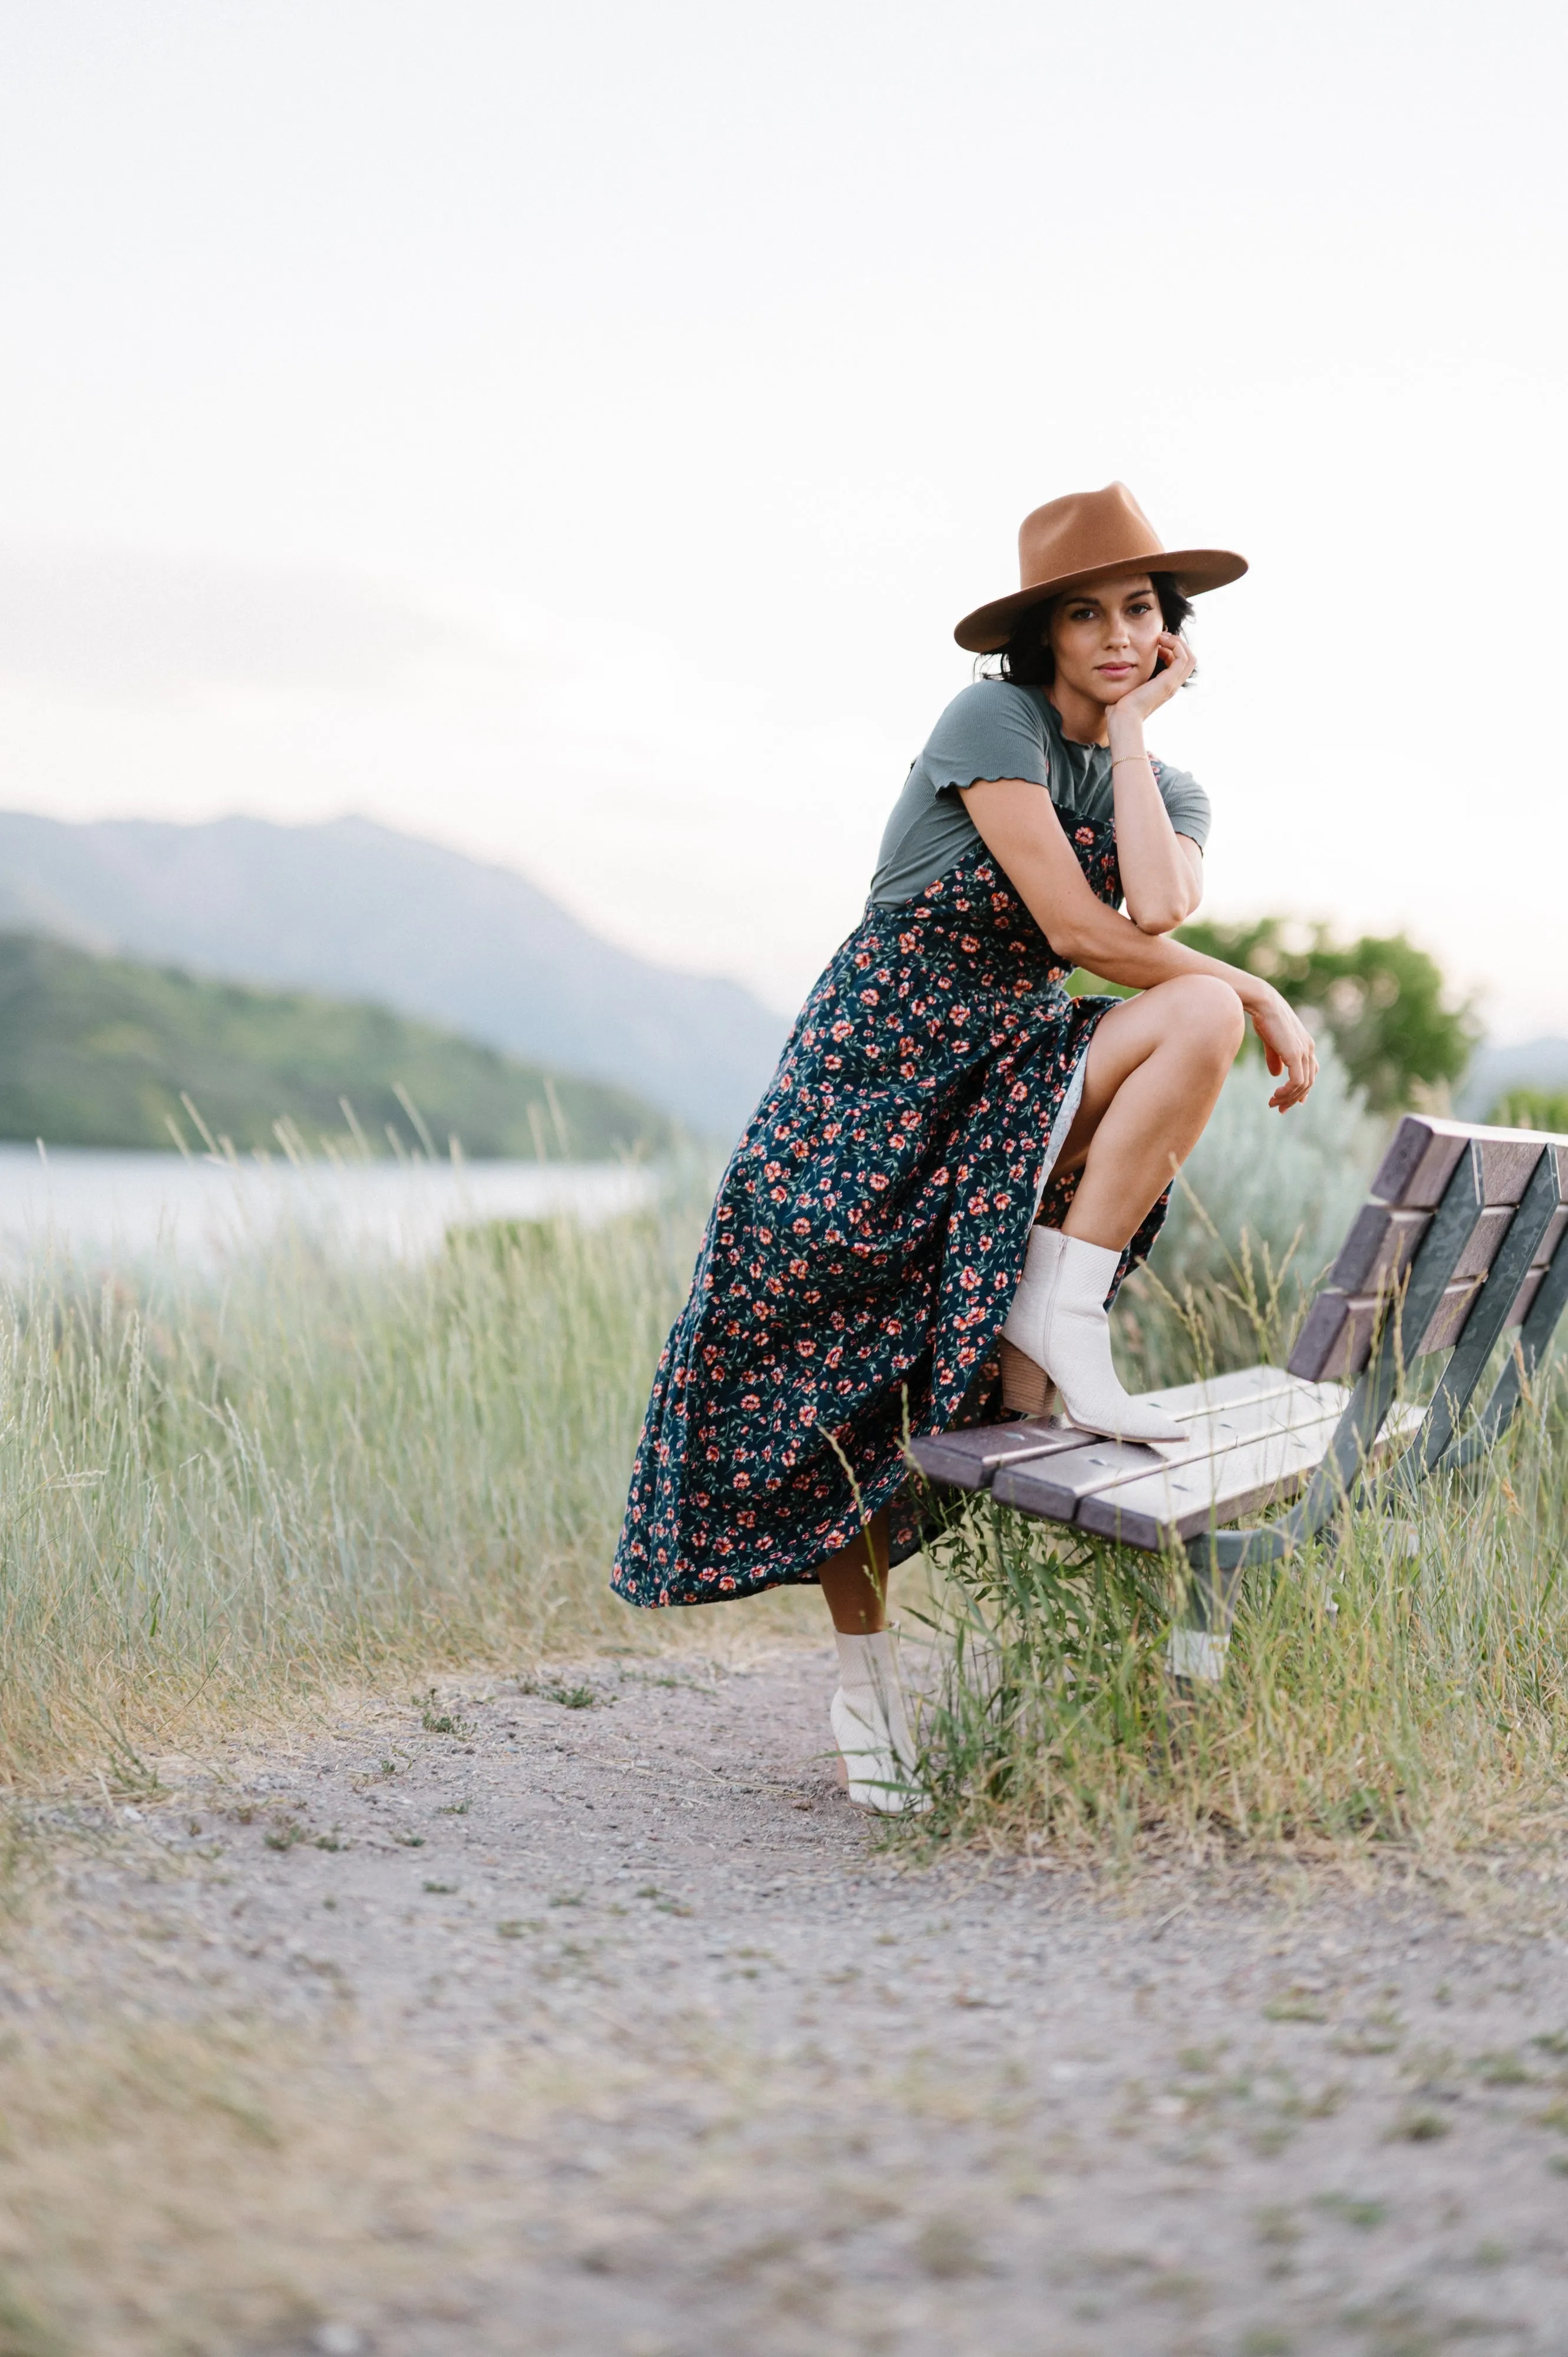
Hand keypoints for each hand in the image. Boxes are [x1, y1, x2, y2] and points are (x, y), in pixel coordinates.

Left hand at [1108, 632, 1195, 731]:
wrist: (1122, 717)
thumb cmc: (1120, 705)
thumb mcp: (1128, 686)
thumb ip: (1133, 676)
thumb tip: (1124, 665)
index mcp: (1164, 687)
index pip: (1178, 664)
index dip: (1170, 649)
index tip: (1155, 642)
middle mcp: (1172, 686)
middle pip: (1188, 659)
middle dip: (1176, 644)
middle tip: (1160, 636)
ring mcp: (1172, 684)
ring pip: (1189, 657)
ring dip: (1176, 642)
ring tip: (1160, 637)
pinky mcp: (1168, 682)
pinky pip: (1182, 657)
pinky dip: (1174, 645)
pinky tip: (1159, 642)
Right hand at [1248, 988, 1317, 1111]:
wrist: (1262, 1003)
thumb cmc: (1264, 1017)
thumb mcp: (1272, 1041)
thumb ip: (1276, 1058)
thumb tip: (1275, 1075)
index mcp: (1306, 1044)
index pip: (1311, 1072)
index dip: (1303, 1089)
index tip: (1291, 1101)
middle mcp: (1309, 1049)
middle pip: (1308, 1082)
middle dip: (1294, 1098)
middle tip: (1279, 1109)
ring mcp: (1304, 1052)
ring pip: (1303, 1085)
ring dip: (1287, 1098)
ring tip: (1272, 1103)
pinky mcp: (1295, 1055)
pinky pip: (1296, 1082)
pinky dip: (1287, 1093)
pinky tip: (1274, 1095)